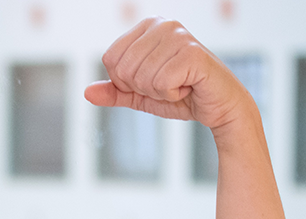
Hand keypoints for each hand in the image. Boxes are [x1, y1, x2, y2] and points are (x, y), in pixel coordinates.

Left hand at [84, 17, 253, 132]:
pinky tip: (188, 87)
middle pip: (122, 68)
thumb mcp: (142, 95)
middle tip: (167, 85)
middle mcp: (163, 24)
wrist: (218, 106)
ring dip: (159, 92)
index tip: (151, 80)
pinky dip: (172, 95)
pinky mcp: (192, 53)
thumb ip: (115, 92)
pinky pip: (161, 83)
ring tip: (180, 85)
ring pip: (141, 77)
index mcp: (148, 26)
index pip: (110, 59)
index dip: (125, 81)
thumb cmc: (182, 95)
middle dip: (142, 88)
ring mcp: (179, 36)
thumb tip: (87, 92)